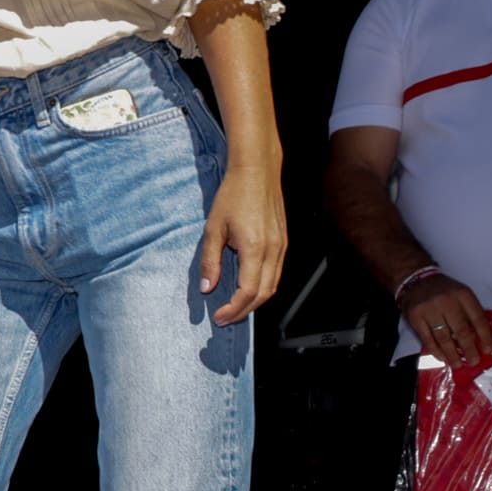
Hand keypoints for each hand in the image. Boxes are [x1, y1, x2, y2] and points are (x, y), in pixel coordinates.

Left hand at [197, 159, 285, 323]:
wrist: (257, 172)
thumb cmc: (233, 196)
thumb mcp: (213, 229)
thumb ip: (210, 261)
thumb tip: (207, 288)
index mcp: (255, 248)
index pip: (248, 292)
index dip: (234, 309)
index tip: (218, 317)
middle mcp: (273, 250)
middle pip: (264, 294)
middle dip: (244, 311)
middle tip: (225, 318)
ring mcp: (281, 246)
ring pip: (273, 285)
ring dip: (255, 302)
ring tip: (235, 308)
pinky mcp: (283, 242)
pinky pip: (276, 273)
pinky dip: (263, 287)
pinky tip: (248, 288)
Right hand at [398, 273, 491, 367]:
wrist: (417, 281)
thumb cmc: (444, 291)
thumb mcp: (462, 295)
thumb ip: (471, 312)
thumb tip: (482, 339)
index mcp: (463, 295)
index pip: (478, 319)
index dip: (485, 337)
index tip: (488, 351)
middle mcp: (447, 302)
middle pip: (461, 330)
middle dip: (469, 349)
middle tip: (473, 362)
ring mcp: (430, 310)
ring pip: (444, 337)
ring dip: (452, 354)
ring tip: (457, 364)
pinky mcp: (416, 318)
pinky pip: (427, 339)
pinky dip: (436, 351)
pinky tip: (442, 358)